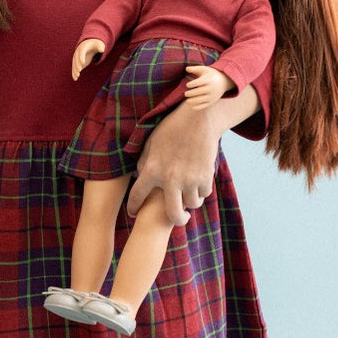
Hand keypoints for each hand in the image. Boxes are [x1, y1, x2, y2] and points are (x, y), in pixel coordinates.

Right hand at [72, 39, 105, 79]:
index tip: (83, 63)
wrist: (89, 45)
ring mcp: (77, 58)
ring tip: (77, 76)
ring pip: (74, 64)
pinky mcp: (77, 63)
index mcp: (83, 48)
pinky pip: (75, 68)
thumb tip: (102, 50)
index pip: (81, 52)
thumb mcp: (98, 45)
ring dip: (75, 70)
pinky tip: (75, 79)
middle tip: (79, 70)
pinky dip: (74, 73)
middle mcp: (78, 53)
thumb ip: (100, 47)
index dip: (81, 57)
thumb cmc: (95, 45)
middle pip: (76, 59)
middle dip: (77, 65)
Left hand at [127, 101, 218, 225]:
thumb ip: (144, 162)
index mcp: (152, 169)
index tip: (133, 213)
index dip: (133, 207)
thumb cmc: (172, 128)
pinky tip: (199, 184)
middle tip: (179, 218)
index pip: (137, 196)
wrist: (199, 118)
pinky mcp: (205, 176)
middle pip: (173, 214)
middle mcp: (170, 178)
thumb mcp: (151, 143)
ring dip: (191, 201)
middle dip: (177, 220)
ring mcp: (189, 179)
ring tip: (190, 195)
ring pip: (192, 204)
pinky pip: (204, 193)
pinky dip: (202, 191)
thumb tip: (138, 176)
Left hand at [184, 65, 234, 110]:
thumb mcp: (204, 70)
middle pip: (199, 91)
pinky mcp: (212, 101)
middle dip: (191, 93)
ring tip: (187, 101)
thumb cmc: (210, 75)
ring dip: (193, 101)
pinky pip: (204, 106)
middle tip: (185, 94)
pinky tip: (192, 106)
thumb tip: (186, 68)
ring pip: (201, 100)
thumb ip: (194, 69)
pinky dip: (198, 107)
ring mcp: (212, 95)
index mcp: (208, 80)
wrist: (224, 82)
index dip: (192, 84)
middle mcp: (210, 88)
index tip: (187, 85)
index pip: (199, 82)